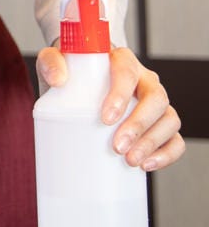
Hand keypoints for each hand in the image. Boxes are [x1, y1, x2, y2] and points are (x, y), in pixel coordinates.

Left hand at [36, 44, 185, 171]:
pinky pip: (176, 139)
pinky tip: (146, 166)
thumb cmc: (70, 70)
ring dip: (153, 143)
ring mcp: (155, 102)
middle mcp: (144, 79)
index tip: (106, 118)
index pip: (127, 72)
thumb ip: (50, 62)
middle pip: (156, 99)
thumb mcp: (53, 60)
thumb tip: (58, 79)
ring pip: (170, 119)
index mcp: (122, 60)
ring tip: (129, 160)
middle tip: (117, 147)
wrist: (77, 82)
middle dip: (139, 125)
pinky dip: (167, 154)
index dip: (121, 95)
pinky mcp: (160, 123)